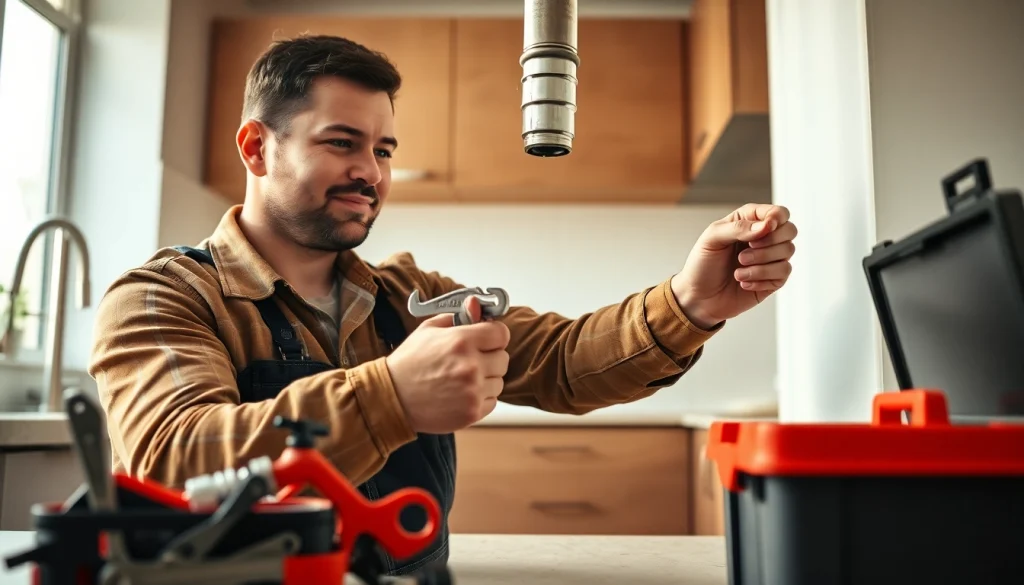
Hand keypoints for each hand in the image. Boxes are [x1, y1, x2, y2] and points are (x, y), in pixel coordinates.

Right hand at [385, 296, 510, 433]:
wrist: (392, 397)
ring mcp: (473, 391)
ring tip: (462, 379)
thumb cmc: (410, 362)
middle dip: (491, 357)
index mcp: (461, 341)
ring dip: (487, 379)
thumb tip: (477, 304)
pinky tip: (462, 394)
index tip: (487, 340)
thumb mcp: (428, 330)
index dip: (494, 335)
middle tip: (472, 361)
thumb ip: (457, 316)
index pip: (501, 334)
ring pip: (500, 381)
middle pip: (503, 358)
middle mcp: (471, 366)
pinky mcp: (472, 412)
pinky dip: (481, 397)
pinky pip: (493, 401)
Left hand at [671, 204, 796, 328]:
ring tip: (737, 272)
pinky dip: (761, 278)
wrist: (698, 298)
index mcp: (749, 221)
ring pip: (788, 251)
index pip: (777, 212)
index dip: (776, 218)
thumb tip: (767, 226)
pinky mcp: (773, 279)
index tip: (764, 229)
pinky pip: (783, 272)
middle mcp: (763, 238)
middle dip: (769, 242)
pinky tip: (743, 282)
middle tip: (742, 255)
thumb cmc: (702, 264)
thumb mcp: (712, 239)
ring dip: (761, 262)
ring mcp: (770, 259)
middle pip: (789, 230)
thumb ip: (738, 228)